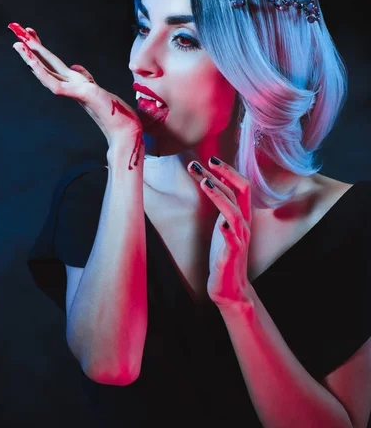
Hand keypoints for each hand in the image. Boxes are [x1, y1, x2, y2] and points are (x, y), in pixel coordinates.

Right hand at [8, 23, 142, 147]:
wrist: (122, 128)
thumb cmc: (111, 111)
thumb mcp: (94, 87)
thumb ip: (83, 76)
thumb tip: (75, 67)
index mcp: (72, 81)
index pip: (52, 61)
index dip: (41, 46)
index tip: (30, 31)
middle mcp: (69, 86)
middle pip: (46, 63)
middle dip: (31, 47)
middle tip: (16, 30)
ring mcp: (72, 91)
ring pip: (46, 73)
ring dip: (31, 59)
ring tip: (19, 45)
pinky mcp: (79, 95)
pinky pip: (55, 84)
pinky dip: (43, 74)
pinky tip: (33, 64)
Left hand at [187, 156, 253, 308]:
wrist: (230, 287)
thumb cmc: (224, 253)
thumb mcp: (223, 223)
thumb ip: (222, 204)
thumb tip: (211, 180)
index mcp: (242, 214)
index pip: (241, 185)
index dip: (227, 170)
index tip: (210, 158)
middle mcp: (244, 223)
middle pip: (240, 191)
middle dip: (222, 175)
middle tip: (203, 163)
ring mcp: (239, 238)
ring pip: (234, 211)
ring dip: (219, 195)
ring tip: (204, 182)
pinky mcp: (232, 254)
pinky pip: (234, 240)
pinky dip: (228, 229)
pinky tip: (222, 223)